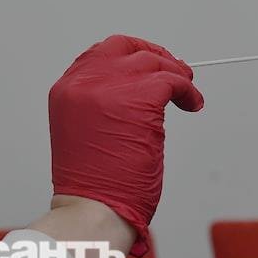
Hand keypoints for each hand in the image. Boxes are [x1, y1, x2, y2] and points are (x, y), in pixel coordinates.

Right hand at [49, 35, 203, 255]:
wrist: (92, 209)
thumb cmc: (92, 186)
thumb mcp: (83, 133)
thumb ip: (99, 106)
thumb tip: (133, 93)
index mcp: (65, 91)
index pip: (97, 56)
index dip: (126, 58)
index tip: (145, 65)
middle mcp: (83, 83)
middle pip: (124, 48)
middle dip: (151, 55)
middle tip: (172, 69)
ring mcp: (111, 88)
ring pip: (151, 62)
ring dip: (174, 74)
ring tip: (186, 89)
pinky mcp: (140, 98)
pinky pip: (173, 80)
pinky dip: (188, 90)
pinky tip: (192, 103)